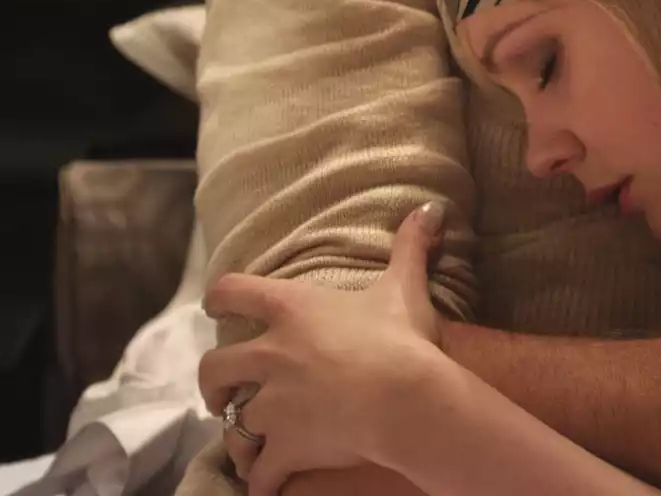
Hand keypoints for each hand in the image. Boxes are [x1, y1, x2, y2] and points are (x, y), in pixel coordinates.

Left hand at [199, 203, 451, 495]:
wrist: (404, 399)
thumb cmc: (402, 340)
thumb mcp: (405, 288)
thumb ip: (411, 246)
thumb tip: (431, 206)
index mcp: (292, 312)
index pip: (233, 293)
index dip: (219, 298)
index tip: (214, 306)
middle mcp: (270, 356)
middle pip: (214, 368)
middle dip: (214, 383)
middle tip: (223, 393)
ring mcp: (272, 405)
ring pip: (231, 425)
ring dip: (236, 436)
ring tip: (246, 444)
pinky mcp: (282, 446)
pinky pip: (259, 471)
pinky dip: (261, 479)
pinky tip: (267, 483)